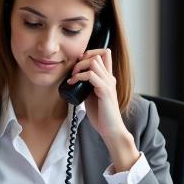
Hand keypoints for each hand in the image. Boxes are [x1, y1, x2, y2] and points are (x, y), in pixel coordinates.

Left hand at [67, 48, 139, 171]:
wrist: (110, 129)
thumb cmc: (101, 115)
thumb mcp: (91, 96)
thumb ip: (86, 86)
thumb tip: (74, 79)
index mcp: (107, 78)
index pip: (105, 54)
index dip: (91, 53)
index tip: (79, 63)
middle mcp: (109, 78)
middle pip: (99, 54)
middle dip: (82, 59)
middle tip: (74, 72)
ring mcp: (108, 84)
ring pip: (94, 62)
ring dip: (79, 67)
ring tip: (73, 77)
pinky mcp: (105, 91)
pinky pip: (91, 75)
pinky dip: (79, 77)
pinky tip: (73, 83)